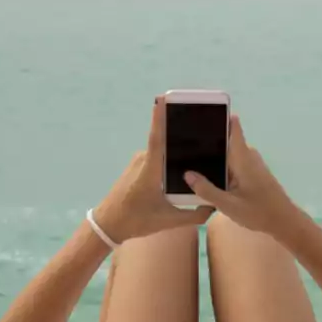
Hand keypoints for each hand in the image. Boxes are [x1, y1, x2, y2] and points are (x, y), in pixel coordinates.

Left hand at [93, 97, 213, 244]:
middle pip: (165, 141)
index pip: (157, 139)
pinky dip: (168, 158)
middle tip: (204, 126)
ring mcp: (139, 161)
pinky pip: (156, 157)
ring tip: (199, 148)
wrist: (108, 224)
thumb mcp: (167, 221)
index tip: (163, 98)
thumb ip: (194, 215)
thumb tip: (214, 206)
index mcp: (149, 171)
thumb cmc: (135, 221)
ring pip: (162, 151)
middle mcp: (143, 161)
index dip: (160, 118)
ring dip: (176, 149)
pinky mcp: (137, 165)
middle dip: (182, 133)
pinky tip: (181, 165)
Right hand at [183, 116, 297, 235]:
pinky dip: (221, 166)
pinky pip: (233, 163)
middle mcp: (248, 156)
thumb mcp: (228, 205)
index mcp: (243, 158)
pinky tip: (206, 175)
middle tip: (182, 141)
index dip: (220, 116)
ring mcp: (251, 164)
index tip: (202, 111)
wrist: (283, 221)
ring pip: (228, 154)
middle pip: (226, 141)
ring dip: (213, 156)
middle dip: (207, 140)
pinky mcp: (252, 173)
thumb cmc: (258, 212)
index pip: (233, 127)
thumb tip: (187, 174)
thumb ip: (207, 190)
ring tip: (189, 158)